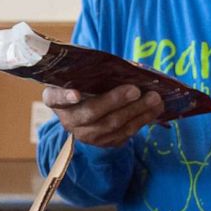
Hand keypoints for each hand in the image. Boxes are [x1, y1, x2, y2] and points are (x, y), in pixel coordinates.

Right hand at [42, 84, 164, 147]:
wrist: (89, 110)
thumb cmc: (86, 85)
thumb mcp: (82, 76)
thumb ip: (93, 72)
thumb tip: (123, 67)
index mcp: (56, 99)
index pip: (55, 98)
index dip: (64, 96)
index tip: (76, 94)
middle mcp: (68, 120)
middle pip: (91, 113)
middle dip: (115, 101)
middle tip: (135, 90)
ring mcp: (86, 135)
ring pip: (112, 125)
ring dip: (136, 111)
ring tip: (154, 98)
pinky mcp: (103, 143)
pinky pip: (124, 134)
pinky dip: (141, 120)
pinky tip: (155, 109)